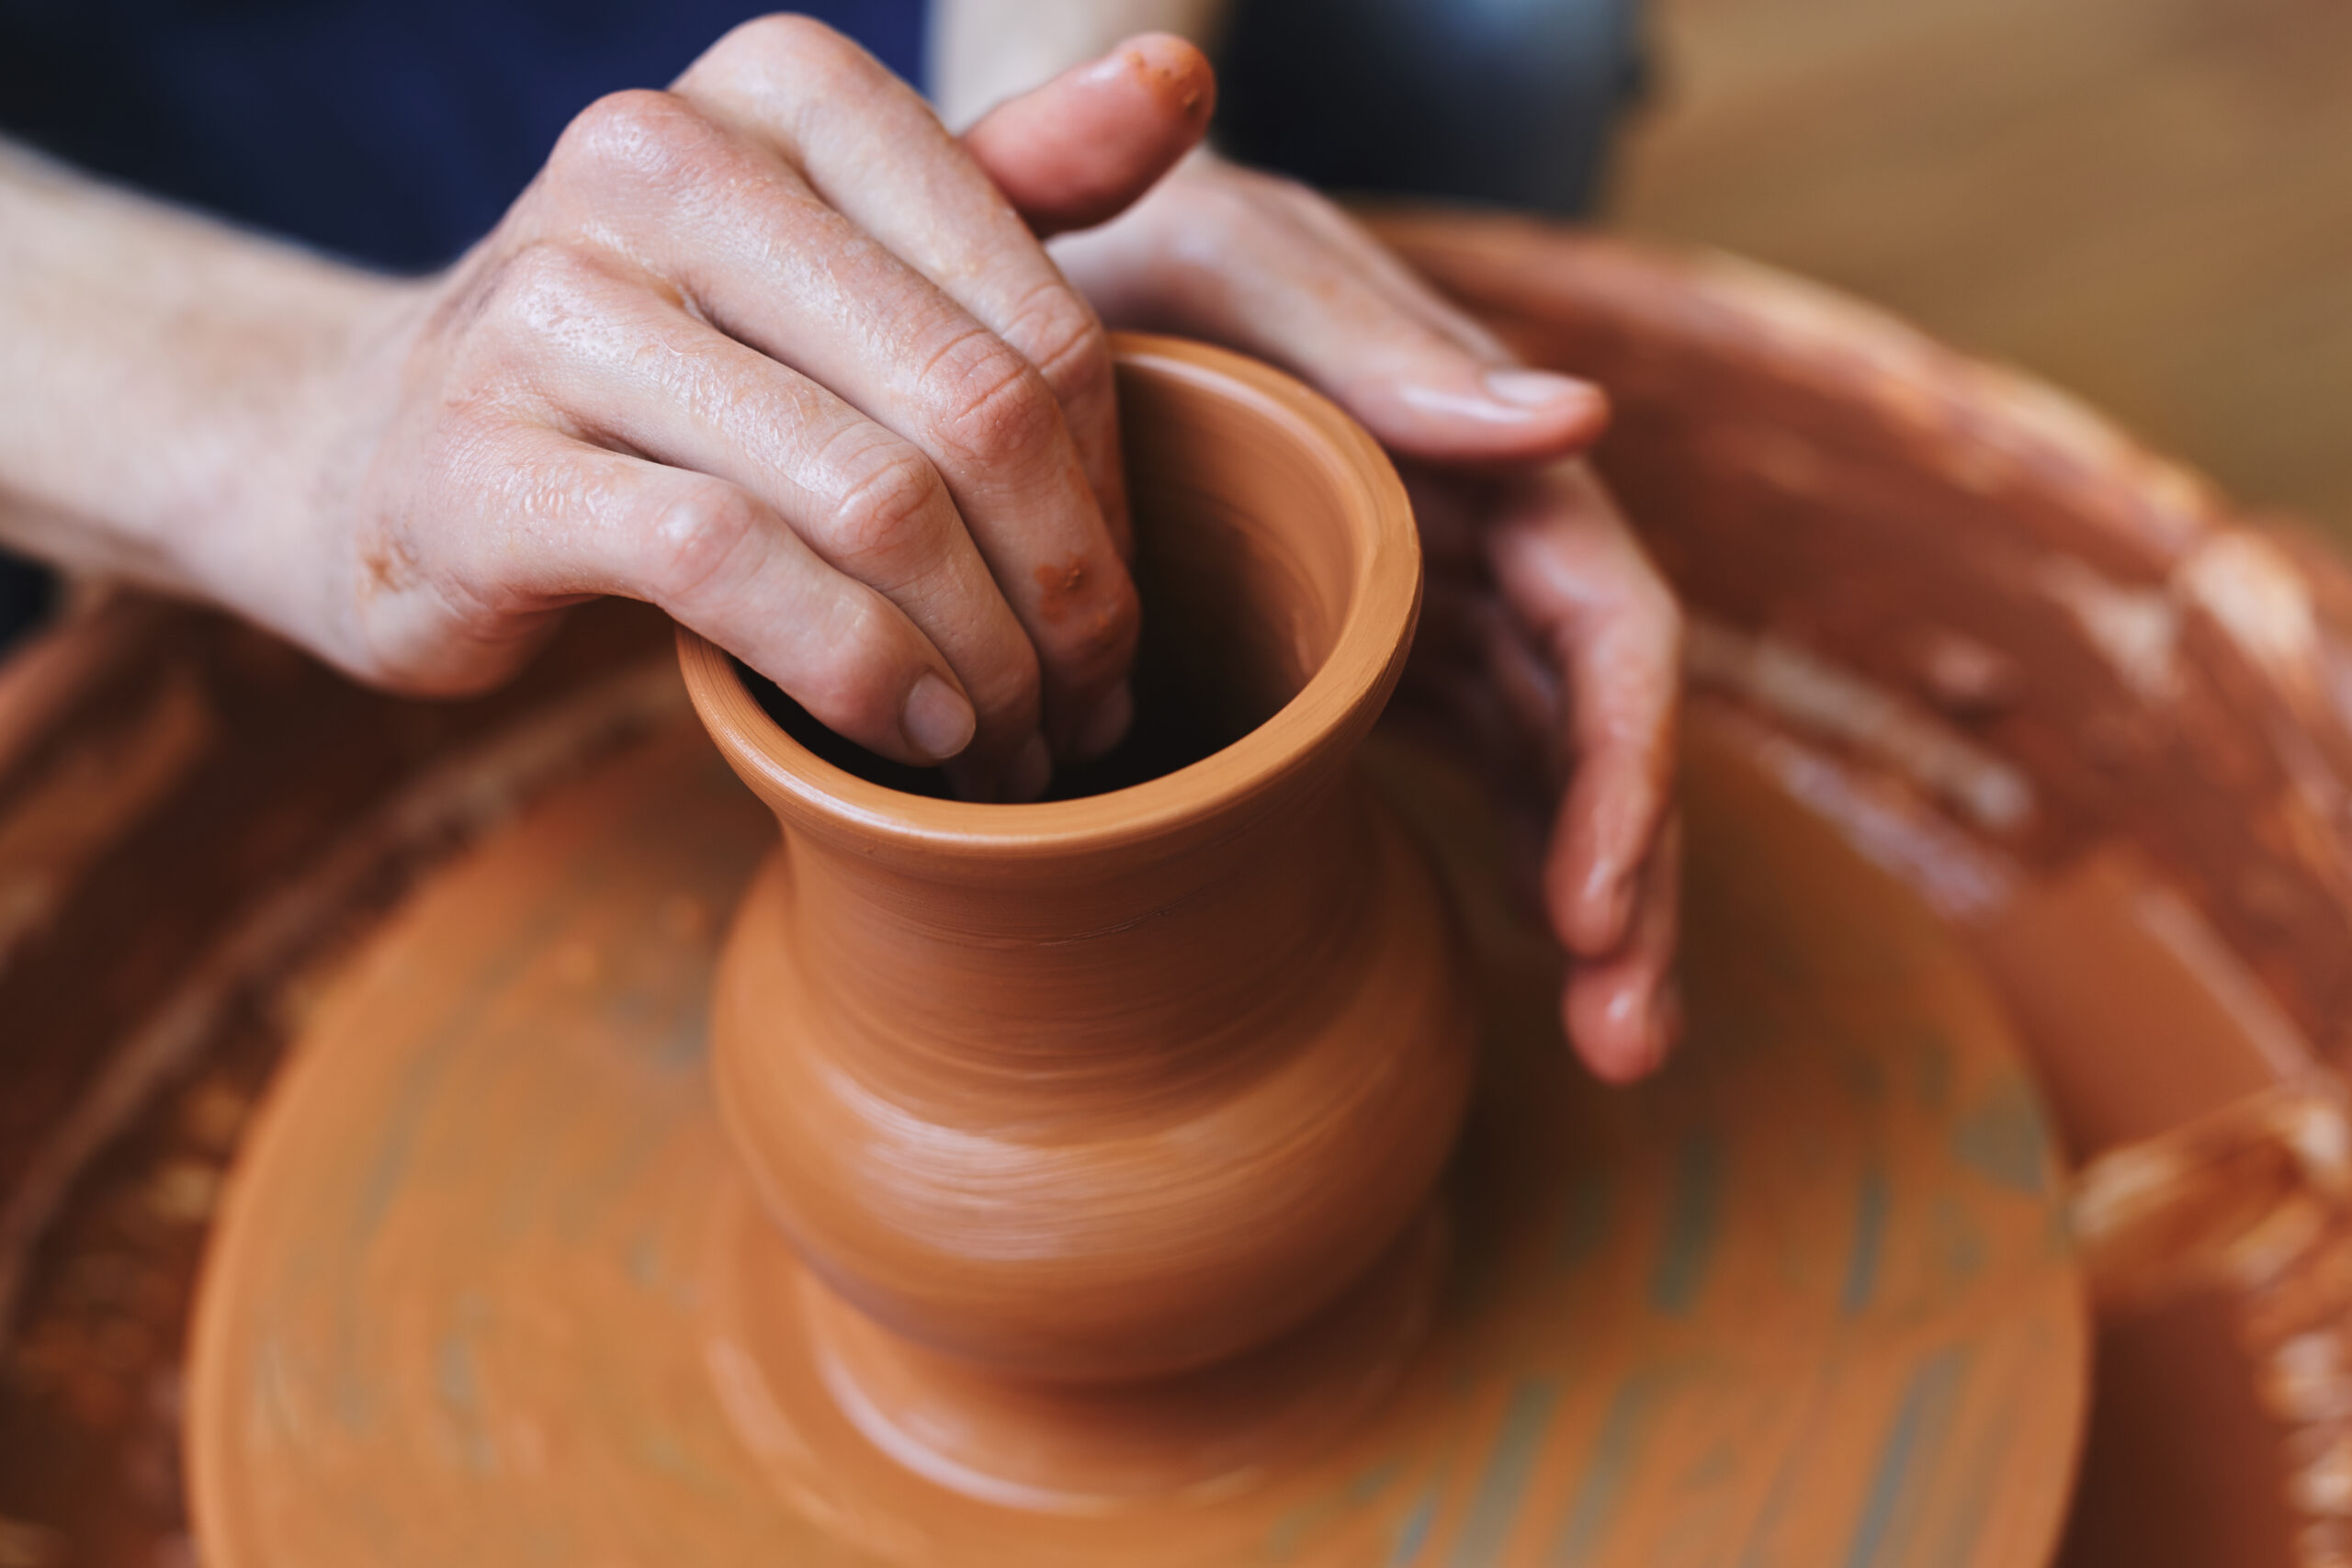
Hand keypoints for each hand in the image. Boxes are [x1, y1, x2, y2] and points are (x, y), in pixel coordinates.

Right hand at [293, 23, 1216, 796]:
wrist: (387, 453)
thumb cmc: (670, 366)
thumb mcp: (840, 258)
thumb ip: (1008, 186)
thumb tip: (1182, 84)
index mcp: (780, 91)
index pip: (1037, 318)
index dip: (1109, 501)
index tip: (1117, 614)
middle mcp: (655, 158)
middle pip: (973, 412)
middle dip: (1064, 597)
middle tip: (1088, 708)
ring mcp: (551, 304)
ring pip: (871, 500)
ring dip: (976, 661)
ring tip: (1010, 743)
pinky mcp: (480, 463)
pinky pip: (735, 572)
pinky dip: (855, 672)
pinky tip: (904, 732)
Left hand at [1052, 156, 1682, 1078]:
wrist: (1031, 270)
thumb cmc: (1122, 243)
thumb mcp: (1228, 256)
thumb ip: (1377, 337)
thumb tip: (1581, 421)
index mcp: (1475, 448)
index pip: (1606, 623)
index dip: (1623, 769)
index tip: (1593, 908)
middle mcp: (1479, 534)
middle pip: (1601, 725)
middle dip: (1631, 884)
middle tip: (1627, 1045)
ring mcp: (1430, 600)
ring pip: (1555, 766)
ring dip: (1597, 906)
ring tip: (1613, 1052)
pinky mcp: (1369, 650)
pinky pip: (1480, 763)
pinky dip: (1518, 861)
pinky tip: (1534, 962)